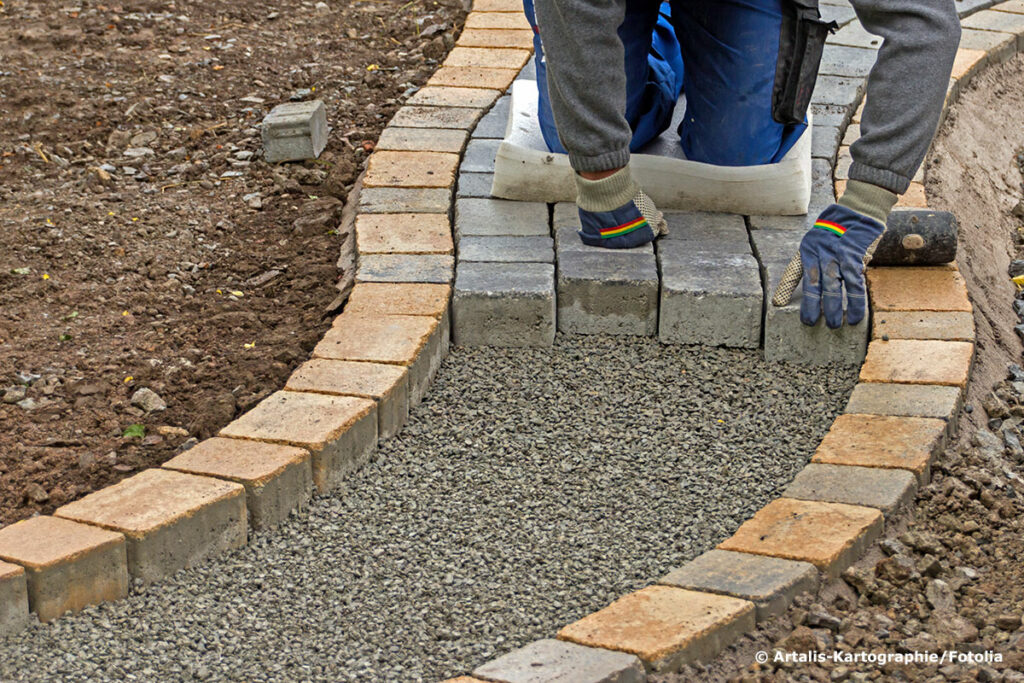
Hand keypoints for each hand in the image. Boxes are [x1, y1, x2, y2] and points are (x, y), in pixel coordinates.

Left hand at [797, 204, 884, 327]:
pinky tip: (857, 315)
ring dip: (834, 308)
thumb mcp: (817, 240)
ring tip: (834, 325)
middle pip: (813, 283)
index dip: (785, 287)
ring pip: (833, 286)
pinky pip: (855, 283)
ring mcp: (837, 255)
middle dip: (812, 306)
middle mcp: (819, 253)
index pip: (794, 271)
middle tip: (810, 323)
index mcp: (807, 249)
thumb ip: (814, 260)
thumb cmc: (837, 228)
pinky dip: (856, 301)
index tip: (778, 304)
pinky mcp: (855, 257)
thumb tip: (814, 281)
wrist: (858, 209)